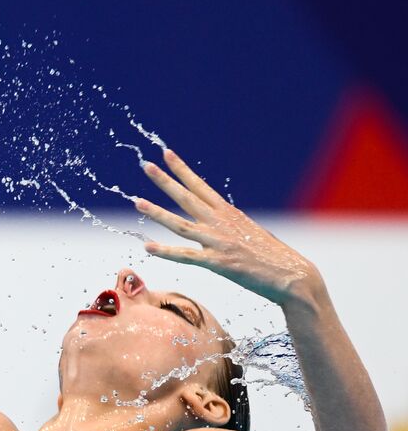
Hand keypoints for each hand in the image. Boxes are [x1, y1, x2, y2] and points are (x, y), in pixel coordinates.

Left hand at [135, 149, 324, 308]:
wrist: (293, 275)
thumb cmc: (272, 256)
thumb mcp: (249, 232)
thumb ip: (230, 226)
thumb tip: (221, 223)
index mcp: (229, 213)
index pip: (200, 186)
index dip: (182, 169)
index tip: (166, 154)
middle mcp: (221, 223)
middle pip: (187, 198)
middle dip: (165, 180)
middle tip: (145, 165)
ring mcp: (219, 241)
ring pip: (180, 224)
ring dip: (157, 213)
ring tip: (137, 202)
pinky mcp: (219, 263)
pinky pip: (187, 256)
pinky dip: (166, 252)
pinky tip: (148, 247)